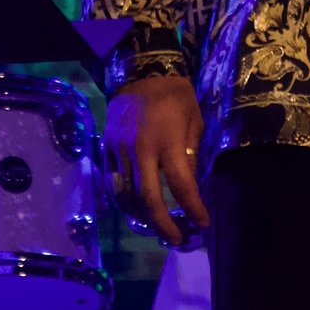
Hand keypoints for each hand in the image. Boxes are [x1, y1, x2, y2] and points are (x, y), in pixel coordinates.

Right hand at [103, 75, 209, 248]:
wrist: (141, 70)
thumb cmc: (174, 95)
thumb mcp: (194, 120)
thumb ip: (191, 154)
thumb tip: (188, 186)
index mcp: (167, 142)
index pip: (181, 185)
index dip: (193, 208)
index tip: (202, 224)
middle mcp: (141, 150)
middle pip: (148, 199)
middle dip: (163, 225)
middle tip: (177, 240)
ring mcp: (120, 151)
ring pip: (127, 195)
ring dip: (143, 216)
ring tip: (159, 226)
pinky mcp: (107, 148)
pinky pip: (113, 182)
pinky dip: (124, 200)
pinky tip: (136, 208)